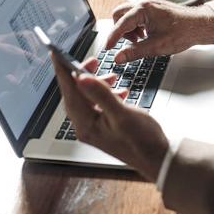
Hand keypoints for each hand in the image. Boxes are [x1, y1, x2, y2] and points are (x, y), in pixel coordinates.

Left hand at [50, 53, 168, 181]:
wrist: (157, 159)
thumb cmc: (142, 141)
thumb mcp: (122, 114)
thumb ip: (101, 95)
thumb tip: (81, 78)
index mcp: (86, 124)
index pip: (69, 91)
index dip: (62, 70)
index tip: (56, 54)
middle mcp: (86, 127)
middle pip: (75, 94)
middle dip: (82, 75)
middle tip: (92, 60)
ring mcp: (95, 128)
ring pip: (88, 99)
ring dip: (97, 84)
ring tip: (111, 75)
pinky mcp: (105, 127)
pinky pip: (98, 106)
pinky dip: (106, 94)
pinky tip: (119, 91)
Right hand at [106, 0, 213, 63]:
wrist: (200, 25)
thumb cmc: (183, 32)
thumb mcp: (157, 46)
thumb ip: (135, 52)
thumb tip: (119, 57)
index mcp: (144, 9)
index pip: (120, 23)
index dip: (112, 37)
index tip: (108, 48)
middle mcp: (144, 3)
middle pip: (119, 14)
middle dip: (121, 30)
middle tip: (130, 43)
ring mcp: (149, 4)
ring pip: (127, 15)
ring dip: (129, 29)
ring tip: (141, 40)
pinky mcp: (153, 8)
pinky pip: (137, 16)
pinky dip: (137, 26)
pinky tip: (147, 36)